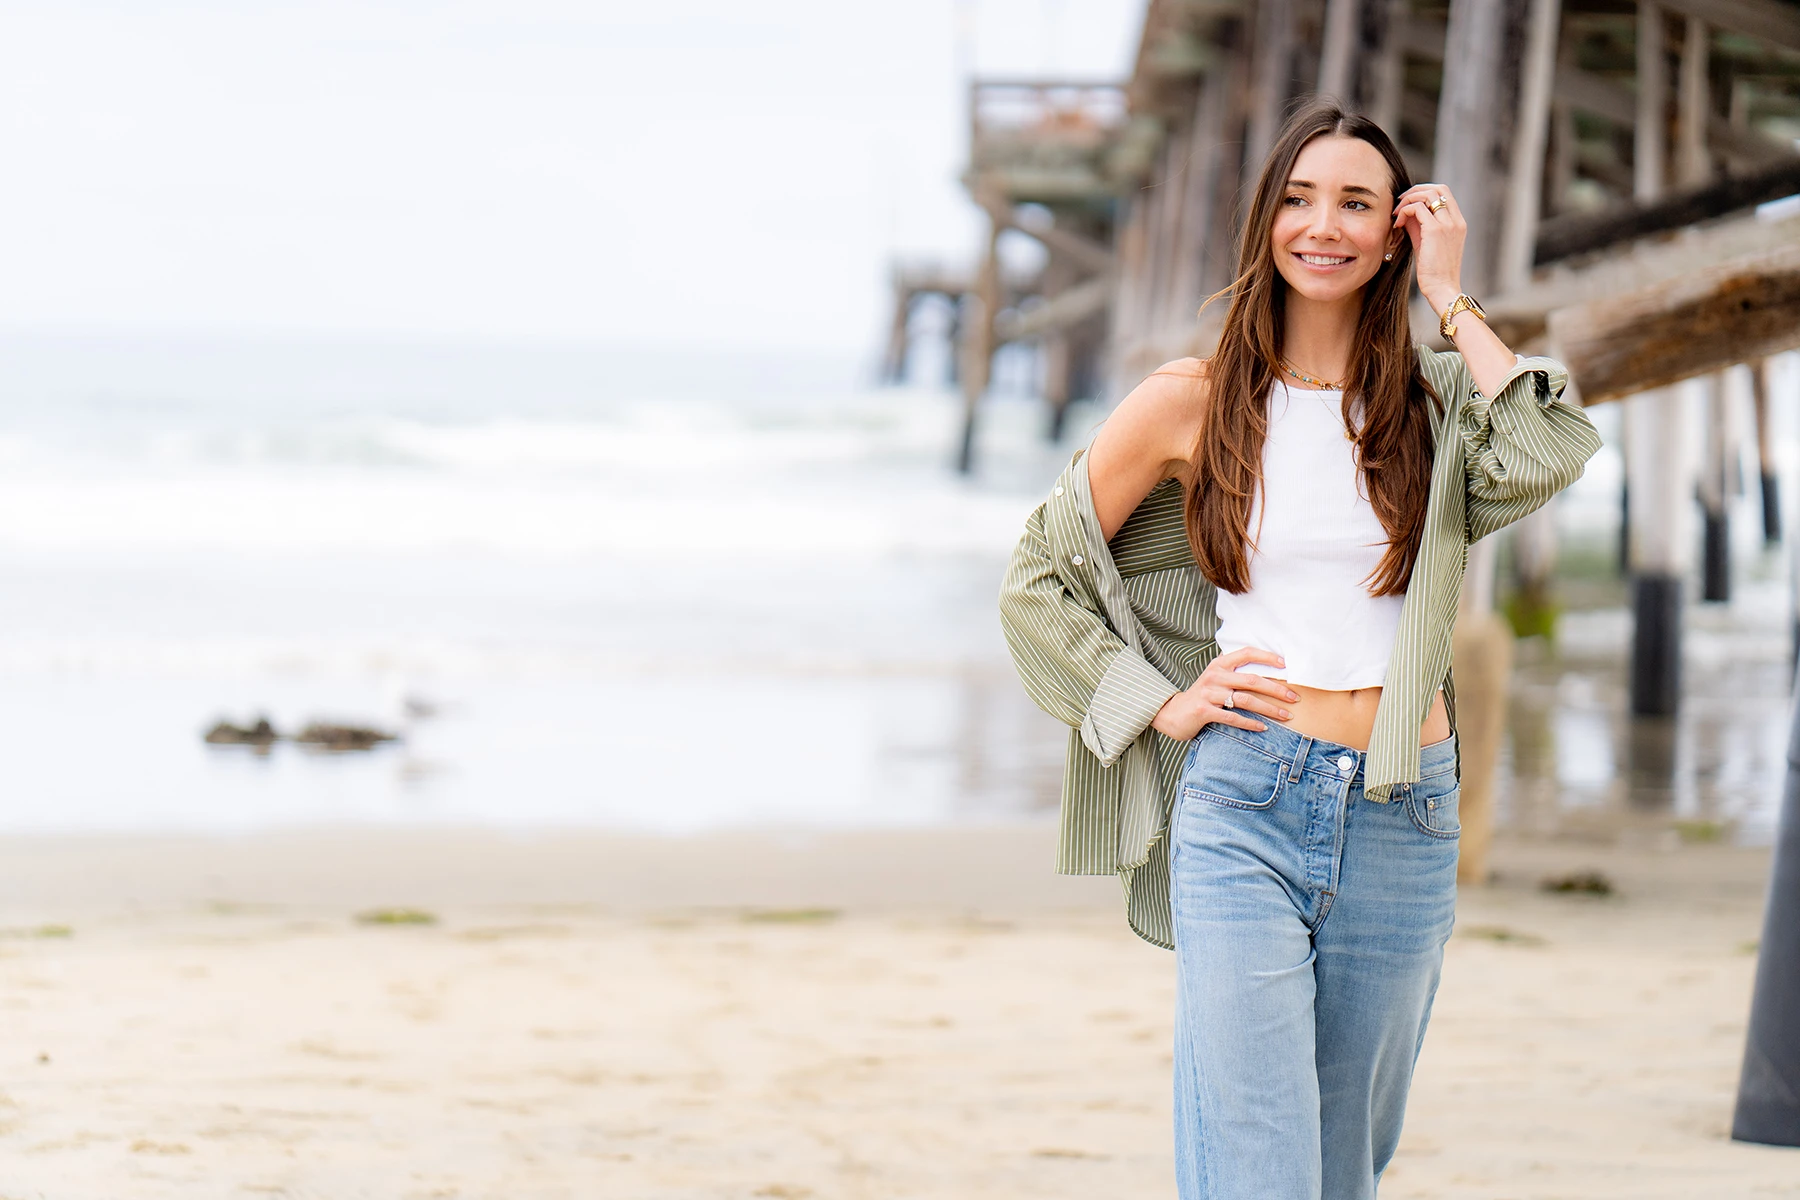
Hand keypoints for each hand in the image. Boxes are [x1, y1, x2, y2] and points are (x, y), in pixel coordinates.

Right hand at [1151, 646, 1297, 741]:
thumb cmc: (1202, 697)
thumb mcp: (1215, 679)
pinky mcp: (1204, 711)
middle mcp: (1215, 676)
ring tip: (1286, 716)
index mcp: (1219, 664)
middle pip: (1252, 680)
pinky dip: (1250, 723)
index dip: (1267, 657)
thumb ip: (1234, 673)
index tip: (1286, 665)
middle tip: (1294, 697)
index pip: (1246, 653)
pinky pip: (1233, 717)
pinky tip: (1263, 727)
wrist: (1173, 714)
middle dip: (1277, 689)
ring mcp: (1209, 693)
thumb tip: (1267, 672)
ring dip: (1269, 709)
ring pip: (1246, 700)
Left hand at [1393, 182, 1465, 311]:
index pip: (1445, 193)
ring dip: (1408, 200)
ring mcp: (1448, 224)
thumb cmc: (1433, 271)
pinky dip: (1404, 211)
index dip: (1424, 191)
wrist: (1441, 288)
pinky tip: (1397, 224)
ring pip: (1428, 195)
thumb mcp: (1427, 243)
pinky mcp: (1435, 231)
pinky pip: (1418, 209)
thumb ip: (1420, 225)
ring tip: (1397, 214)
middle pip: (1439, 188)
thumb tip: (1406, 212)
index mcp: (1458, 222)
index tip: (1408, 202)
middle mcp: (1456, 220)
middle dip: (1416, 190)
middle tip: (1400, 202)